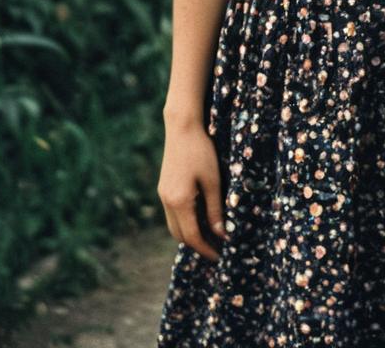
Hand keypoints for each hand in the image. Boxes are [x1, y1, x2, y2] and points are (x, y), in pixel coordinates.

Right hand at [157, 118, 229, 261]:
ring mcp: (163, 194)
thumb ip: (215, 209)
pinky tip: (200, 217)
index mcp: (179, 202)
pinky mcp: (164, 187)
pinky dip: (185, 221)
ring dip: (190, 234)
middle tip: (217, 250)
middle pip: (180, 235)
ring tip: (210, 236)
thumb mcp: (213, 181)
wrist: (182, 127)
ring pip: (174, 225)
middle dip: (197, 245)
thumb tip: (222, 234)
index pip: (192, 236)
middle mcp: (167, 201)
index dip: (206, 249)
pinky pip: (172, 213)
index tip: (220, 256)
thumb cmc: (201, 151)